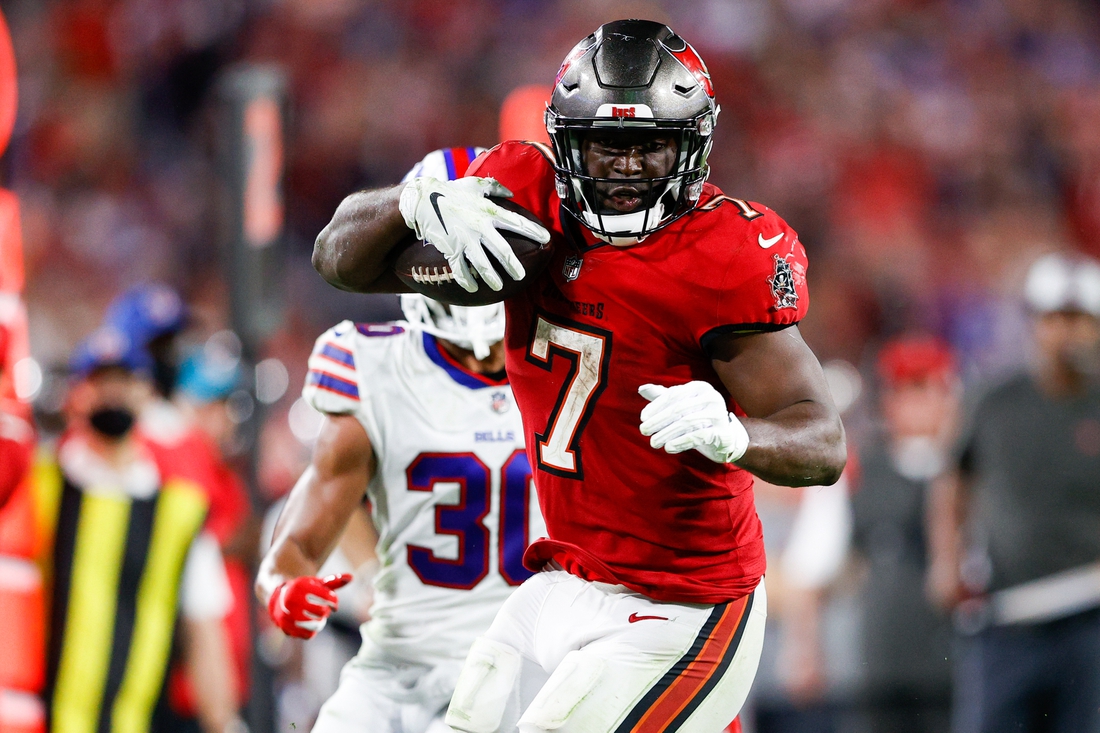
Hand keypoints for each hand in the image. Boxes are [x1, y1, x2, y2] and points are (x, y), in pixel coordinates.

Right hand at [267, 573, 351, 638]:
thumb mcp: (316, 582)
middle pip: (321, 612)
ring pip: (315, 625)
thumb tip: (351, 577)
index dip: (334, 602)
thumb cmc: (303, 589)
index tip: (334, 604)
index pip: (326, 597)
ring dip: (320, 622)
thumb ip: (333, 580)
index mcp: (300, 586)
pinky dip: (312, 631)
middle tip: (323, 609)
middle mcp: (290, 600)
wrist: (278, 597)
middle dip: (325, 611)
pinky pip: (308, 635)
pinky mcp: (285, 628)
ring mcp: (286, 615)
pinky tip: (310, 623)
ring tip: (319, 617)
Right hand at [398, 176, 549, 292]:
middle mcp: (479, 227)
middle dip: (513, 264)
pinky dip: (467, 280)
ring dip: (492, 277)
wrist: (423, 199)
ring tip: (499, 286)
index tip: (547, 239)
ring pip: (482, 264)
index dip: (533, 230)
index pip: (516, 222)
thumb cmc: (451, 191)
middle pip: (502, 250)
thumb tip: (511, 193)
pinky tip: (473, 288)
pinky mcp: (451, 249)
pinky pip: (461, 269)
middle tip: (521, 275)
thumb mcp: (474, 185)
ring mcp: (465, 240)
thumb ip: (494, 188)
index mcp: (488, 211)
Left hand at [638, 382, 748, 463]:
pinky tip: (668, 448)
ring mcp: (719, 414)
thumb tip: (641, 388)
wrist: (725, 438)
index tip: (642, 418)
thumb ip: (662, 396)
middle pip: (679, 409)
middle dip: (658, 420)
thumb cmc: (697, 418)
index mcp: (700, 387)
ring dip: (666, 433)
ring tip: (653, 443)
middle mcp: (711, 397)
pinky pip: (697, 436)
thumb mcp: (680, 406)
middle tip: (643, 431)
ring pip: (686, 423)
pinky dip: (680, 442)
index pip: (674, 395)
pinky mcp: (722, 432)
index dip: (656, 406)